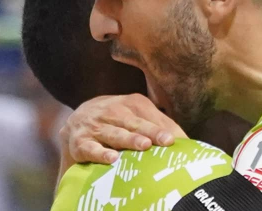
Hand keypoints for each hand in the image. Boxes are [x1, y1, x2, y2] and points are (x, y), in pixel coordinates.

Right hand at [59, 94, 187, 165]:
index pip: (149, 114)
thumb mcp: (136, 115)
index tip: (175, 139)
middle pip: (135, 123)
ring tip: (144, 146)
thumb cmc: (116, 119)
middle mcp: (113, 111)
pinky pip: (91, 148)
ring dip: (129, 139)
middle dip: (150, 131)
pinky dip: (100, 153)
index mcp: (131, 103)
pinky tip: (112, 159)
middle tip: (166, 141)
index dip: (163, 127)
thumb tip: (186, 141)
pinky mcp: (80, 142)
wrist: (76, 119)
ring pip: (115, 134)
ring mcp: (96, 126)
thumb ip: (159, 124)